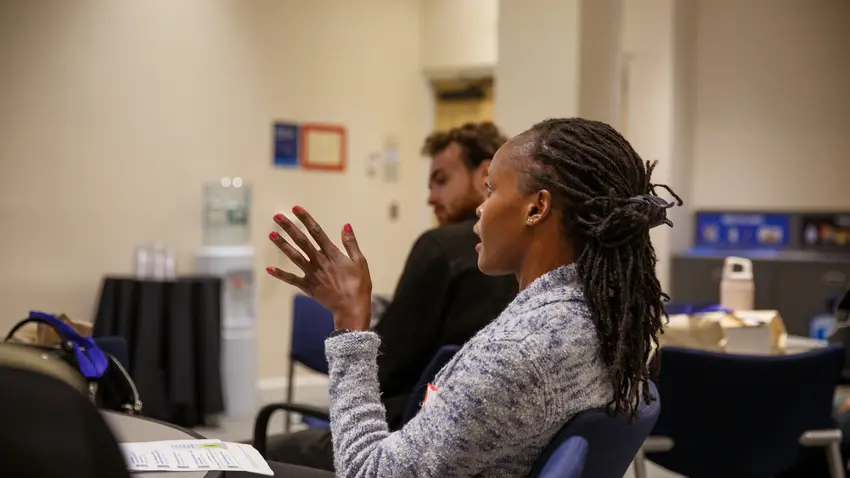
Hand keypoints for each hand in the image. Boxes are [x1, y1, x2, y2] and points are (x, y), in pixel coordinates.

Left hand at [267, 206, 371, 330]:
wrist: (352, 307)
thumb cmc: (359, 284)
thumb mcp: (360, 261)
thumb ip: (351, 243)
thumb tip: (345, 225)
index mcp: (332, 254)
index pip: (317, 232)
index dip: (306, 219)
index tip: (296, 209)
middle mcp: (319, 261)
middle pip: (302, 241)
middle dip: (289, 228)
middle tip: (277, 217)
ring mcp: (312, 274)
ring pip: (294, 256)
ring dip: (282, 245)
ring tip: (271, 235)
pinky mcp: (308, 287)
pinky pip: (292, 279)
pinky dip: (280, 275)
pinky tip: (269, 268)